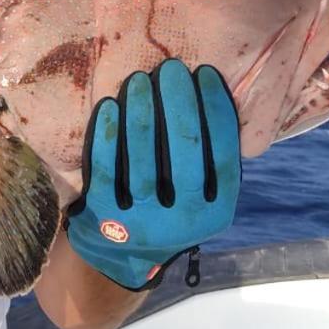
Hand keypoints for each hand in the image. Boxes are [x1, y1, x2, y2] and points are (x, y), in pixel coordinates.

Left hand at [66, 59, 239, 289]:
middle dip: (180, 104)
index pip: (224, 154)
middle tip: (172, 68)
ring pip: (143, 159)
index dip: (217, 110)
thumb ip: (211, 162)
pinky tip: (109, 106)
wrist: (119, 259)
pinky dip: (107, 135)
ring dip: (142, 113)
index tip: (206, 74)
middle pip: (186, 153)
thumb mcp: (199, 198)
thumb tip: (217, 96)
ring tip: (139, 80)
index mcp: (217, 213)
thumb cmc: (166, 209)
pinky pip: (104, 169)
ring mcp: (143, 222)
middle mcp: (185, 222)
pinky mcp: (104, 219)